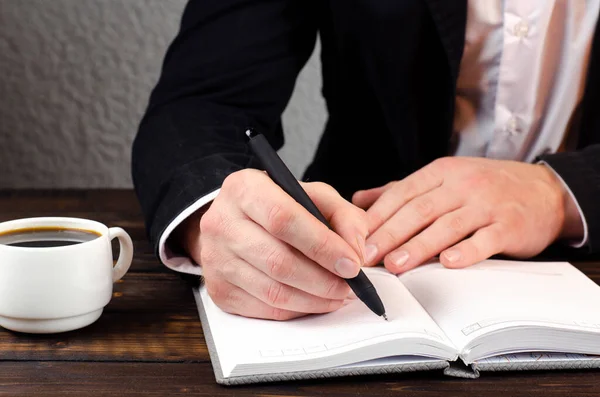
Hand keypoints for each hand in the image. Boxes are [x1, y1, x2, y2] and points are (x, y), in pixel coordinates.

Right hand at [181, 169, 367, 319]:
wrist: (232, 221)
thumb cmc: (277, 206)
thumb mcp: (313, 195)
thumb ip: (343, 216)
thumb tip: (356, 251)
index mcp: (244, 189)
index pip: (283, 220)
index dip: (322, 246)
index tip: (352, 264)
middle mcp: (222, 222)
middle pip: (278, 261)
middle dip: (323, 280)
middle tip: (349, 286)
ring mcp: (215, 259)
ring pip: (273, 291)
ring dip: (314, 300)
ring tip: (338, 295)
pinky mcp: (218, 289)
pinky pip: (265, 308)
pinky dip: (297, 310)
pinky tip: (314, 301)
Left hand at [353, 157, 583, 273]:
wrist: (544, 190)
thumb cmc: (486, 187)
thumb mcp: (444, 179)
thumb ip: (401, 190)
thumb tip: (359, 199)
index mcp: (441, 172)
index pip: (402, 193)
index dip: (377, 216)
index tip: (355, 237)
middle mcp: (462, 185)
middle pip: (419, 210)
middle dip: (389, 234)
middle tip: (367, 255)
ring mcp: (486, 204)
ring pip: (447, 225)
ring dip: (418, 246)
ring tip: (395, 264)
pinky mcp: (508, 225)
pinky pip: (484, 239)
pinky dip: (466, 251)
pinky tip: (448, 263)